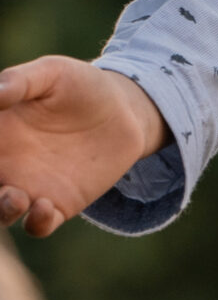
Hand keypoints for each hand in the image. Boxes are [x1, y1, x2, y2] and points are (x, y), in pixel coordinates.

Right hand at [0, 57, 166, 235]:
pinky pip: (39, 225)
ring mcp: (30, 187)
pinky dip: (36, 223)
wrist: (123, 111)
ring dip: (1, 210)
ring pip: (1, 212)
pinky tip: (44, 207)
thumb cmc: (79, 85)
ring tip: (14, 198)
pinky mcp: (60, 204)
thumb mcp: (50, 74)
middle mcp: (5, 163)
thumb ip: (18, 82)